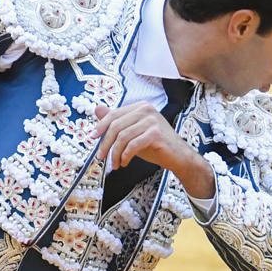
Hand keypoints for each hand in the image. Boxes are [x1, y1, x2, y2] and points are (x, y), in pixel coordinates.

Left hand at [91, 102, 216, 200]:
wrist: (178, 156)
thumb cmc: (155, 145)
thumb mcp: (133, 132)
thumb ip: (116, 121)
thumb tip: (97, 109)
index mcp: (140, 107)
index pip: (114, 114)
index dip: (101, 126)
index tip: (92, 138)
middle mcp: (146, 110)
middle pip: (116, 125)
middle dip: (106, 143)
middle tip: (101, 156)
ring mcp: (152, 121)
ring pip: (123, 137)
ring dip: (115, 153)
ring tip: (114, 164)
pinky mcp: (156, 134)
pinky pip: (133, 145)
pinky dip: (125, 156)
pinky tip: (124, 163)